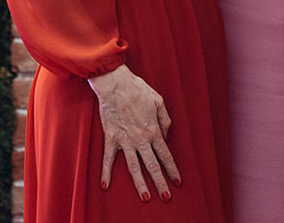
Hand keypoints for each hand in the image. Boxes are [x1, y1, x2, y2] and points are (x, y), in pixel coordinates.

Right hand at [89, 65, 180, 201]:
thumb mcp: (159, 101)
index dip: (172, 170)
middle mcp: (140, 139)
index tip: (177, 181)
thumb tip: (166, 136)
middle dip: (160, 183)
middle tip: (166, 197)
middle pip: (152, 166)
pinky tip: (105, 185)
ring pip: (134, 167)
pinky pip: (108, 159)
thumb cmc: (138, 90)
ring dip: (140, 184)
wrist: (116, 85)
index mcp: (154, 131)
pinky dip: (106, 172)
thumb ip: (165, 120)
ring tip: (145, 198)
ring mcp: (125, 141)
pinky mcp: (111, 138)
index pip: (165, 155)